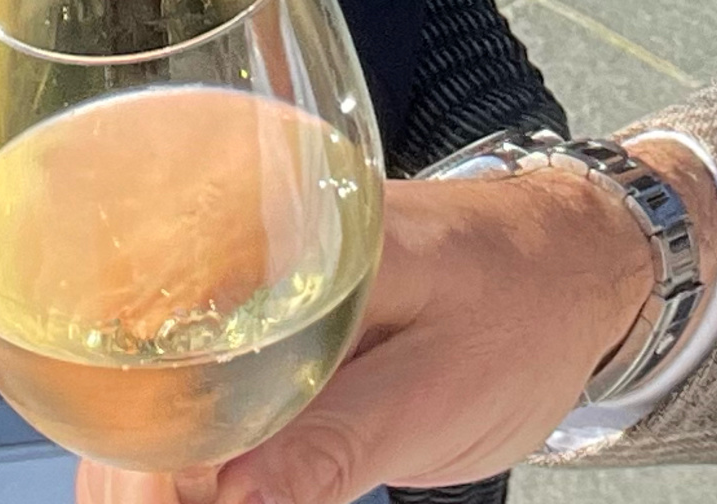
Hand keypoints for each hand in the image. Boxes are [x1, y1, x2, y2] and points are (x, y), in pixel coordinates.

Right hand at [72, 155, 690, 503]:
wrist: (587, 262)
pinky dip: (185, 447)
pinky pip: (208, 381)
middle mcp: (271, 239)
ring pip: (167, 373)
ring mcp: (270, 276)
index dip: (142, 440)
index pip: (177, 333)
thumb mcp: (443, 389)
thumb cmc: (529, 312)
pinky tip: (176, 491)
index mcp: (307, 239)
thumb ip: (337, 440)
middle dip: (130, 456)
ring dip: (148, 457)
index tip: (141, 503)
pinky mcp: (281, 313)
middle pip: (149, 351)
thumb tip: (228, 496)